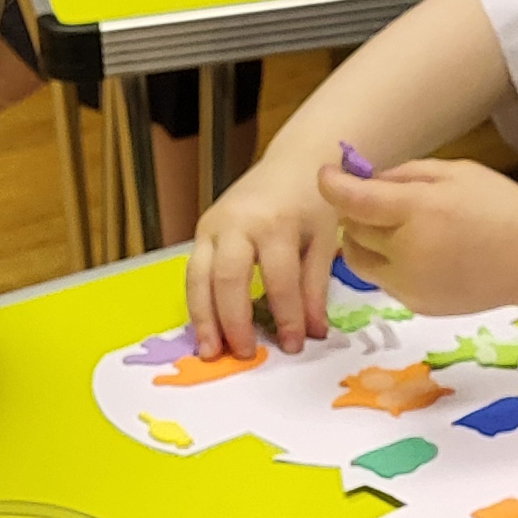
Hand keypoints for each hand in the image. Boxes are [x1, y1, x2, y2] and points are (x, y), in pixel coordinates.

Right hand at [185, 147, 343, 357]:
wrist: (293, 163)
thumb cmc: (313, 202)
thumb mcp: (324, 241)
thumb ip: (315, 288)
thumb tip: (312, 334)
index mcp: (275, 223)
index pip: (279, 280)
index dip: (286, 317)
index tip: (293, 346)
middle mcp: (238, 222)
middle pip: (227, 279)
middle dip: (233, 321)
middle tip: (243, 354)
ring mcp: (214, 225)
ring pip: (198, 277)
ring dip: (202, 318)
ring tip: (210, 351)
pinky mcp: (202, 231)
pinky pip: (193, 272)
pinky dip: (197, 303)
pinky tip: (205, 330)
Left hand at [323, 152, 517, 317]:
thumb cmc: (499, 206)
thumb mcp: (454, 173)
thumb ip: (404, 176)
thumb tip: (363, 181)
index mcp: (418, 212)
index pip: (354, 202)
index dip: (333, 185)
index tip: (328, 175)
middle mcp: (407, 253)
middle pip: (353, 232)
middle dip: (357, 213)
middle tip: (377, 200)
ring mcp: (409, 285)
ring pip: (360, 261)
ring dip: (366, 242)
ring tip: (396, 229)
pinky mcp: (416, 305)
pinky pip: (383, 280)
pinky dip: (388, 264)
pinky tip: (420, 253)